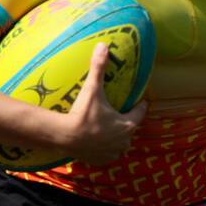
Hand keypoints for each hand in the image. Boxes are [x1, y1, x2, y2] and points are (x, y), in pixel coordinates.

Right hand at [62, 42, 146, 165]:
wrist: (65, 137)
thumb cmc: (82, 113)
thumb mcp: (92, 89)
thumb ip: (98, 68)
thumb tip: (103, 45)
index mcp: (128, 124)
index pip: (140, 112)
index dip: (139, 105)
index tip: (139, 100)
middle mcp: (124, 141)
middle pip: (130, 128)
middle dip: (126, 120)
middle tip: (117, 112)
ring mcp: (113, 152)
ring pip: (121, 143)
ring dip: (116, 136)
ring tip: (107, 127)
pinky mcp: (102, 160)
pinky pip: (108, 153)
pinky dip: (105, 147)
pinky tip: (98, 141)